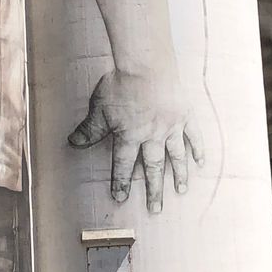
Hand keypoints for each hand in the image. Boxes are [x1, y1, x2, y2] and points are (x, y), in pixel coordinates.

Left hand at [69, 70, 204, 213]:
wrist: (146, 63)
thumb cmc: (121, 83)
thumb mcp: (99, 107)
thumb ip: (89, 129)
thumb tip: (72, 143)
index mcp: (130, 135)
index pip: (124, 164)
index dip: (121, 182)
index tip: (121, 198)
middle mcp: (152, 136)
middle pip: (153, 167)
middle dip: (154, 189)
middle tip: (156, 209)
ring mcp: (171, 126)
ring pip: (176, 156)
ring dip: (178, 175)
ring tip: (180, 191)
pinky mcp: (184, 115)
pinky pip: (193, 136)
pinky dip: (197, 149)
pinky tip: (200, 162)